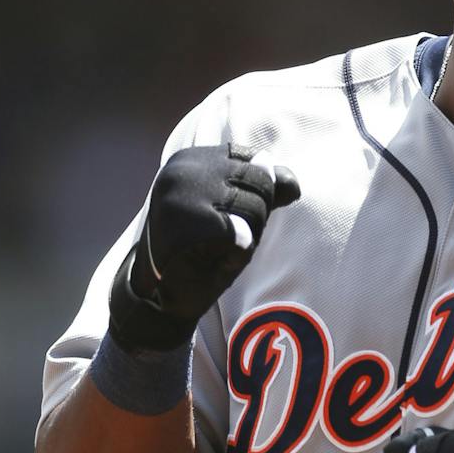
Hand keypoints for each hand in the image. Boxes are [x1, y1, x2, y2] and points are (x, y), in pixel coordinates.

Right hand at [108, 144, 299, 352]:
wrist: (162, 294)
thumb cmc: (204, 248)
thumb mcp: (240, 211)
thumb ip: (266, 189)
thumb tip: (291, 182)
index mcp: (191, 158)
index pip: (254, 160)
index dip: (259, 192)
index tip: (232, 213)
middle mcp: (182, 169)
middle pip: (260, 180)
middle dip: (257, 215)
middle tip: (224, 236)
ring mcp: (179, 195)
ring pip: (255, 207)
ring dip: (249, 235)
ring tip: (218, 247)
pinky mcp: (182, 225)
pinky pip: (241, 232)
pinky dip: (239, 250)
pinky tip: (216, 257)